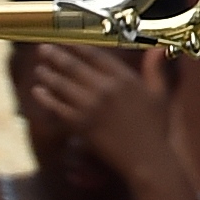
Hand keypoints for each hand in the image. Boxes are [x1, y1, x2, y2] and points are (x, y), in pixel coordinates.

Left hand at [20, 47, 180, 178]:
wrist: (148, 159)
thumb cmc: (156, 127)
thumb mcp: (160, 94)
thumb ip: (155, 69)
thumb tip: (160, 47)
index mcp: (124, 78)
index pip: (95, 56)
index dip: (76, 46)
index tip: (64, 40)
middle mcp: (106, 89)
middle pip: (74, 67)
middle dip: (56, 56)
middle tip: (42, 49)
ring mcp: (92, 107)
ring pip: (63, 85)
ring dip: (48, 75)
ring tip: (39, 69)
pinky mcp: (83, 125)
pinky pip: (59, 107)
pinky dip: (46, 98)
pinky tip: (38, 92)